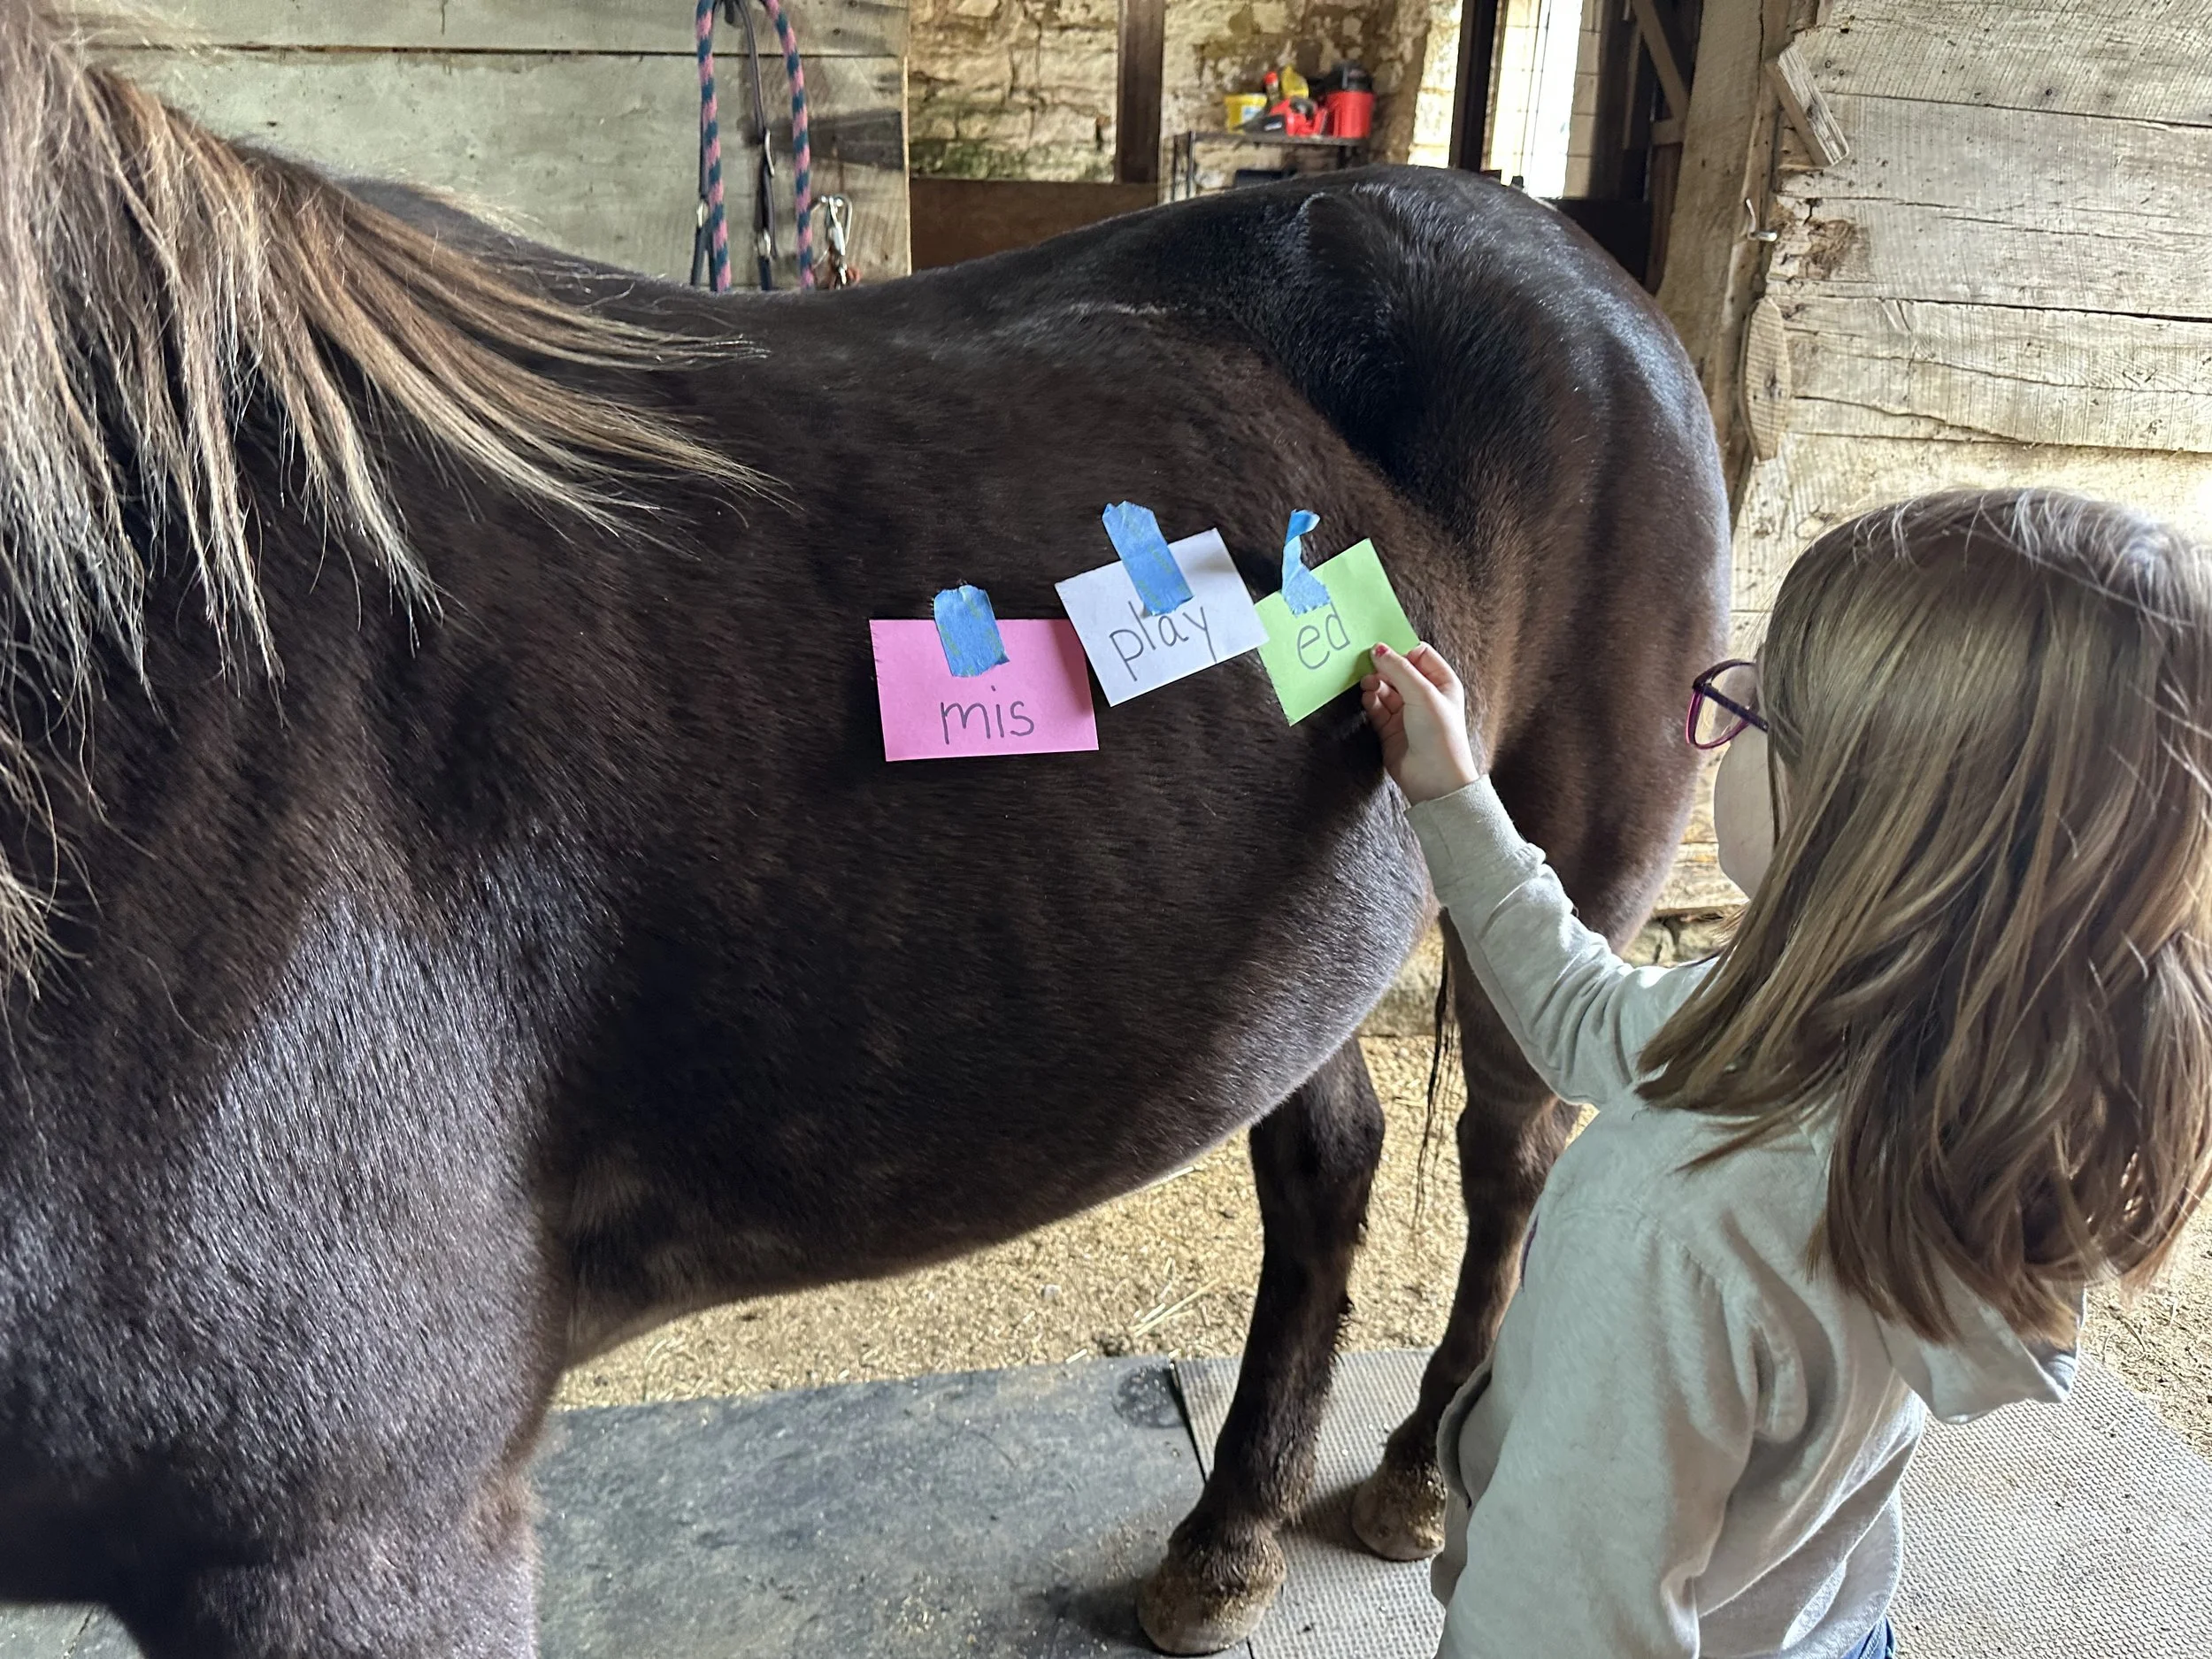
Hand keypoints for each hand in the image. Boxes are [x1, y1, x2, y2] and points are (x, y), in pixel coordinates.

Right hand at [1361, 642, 1482, 804]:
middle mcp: (1424, 696)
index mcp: (1441, 682)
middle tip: (1369, 668)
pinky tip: (1368, 700)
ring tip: (1368, 687)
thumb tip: (1378, 649)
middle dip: (1383, 668)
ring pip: (1385, 688)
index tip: (1383, 652)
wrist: (1434, 779)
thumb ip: (1399, 669)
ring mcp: (1407, 712)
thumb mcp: (1422, 693)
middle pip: (1398, 671)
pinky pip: (1376, 707)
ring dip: (1374, 685)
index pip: (1418, 654)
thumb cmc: (1440, 736)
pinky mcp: (1391, 728)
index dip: (1401, 651)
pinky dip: (1370, 701)